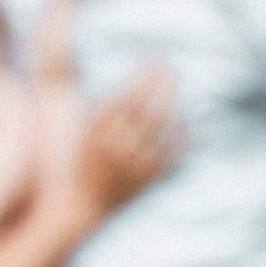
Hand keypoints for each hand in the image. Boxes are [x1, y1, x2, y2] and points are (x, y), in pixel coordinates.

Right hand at [71, 65, 180, 218]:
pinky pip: (171, 152)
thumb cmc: (83, 160)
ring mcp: (132, 164)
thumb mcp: (84, 131)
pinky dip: (180, 135)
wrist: (81, 205)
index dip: (144, 75)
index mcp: (96, 131)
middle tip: (172, 70)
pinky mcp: (146, 180)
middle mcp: (115, 146)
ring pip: (162, 128)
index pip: (127, 95)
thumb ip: (105, 106)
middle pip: (148, 109)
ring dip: (173, 105)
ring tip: (179, 91)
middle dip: (163, 85)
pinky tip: (183, 122)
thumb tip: (136, 78)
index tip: (154, 61)